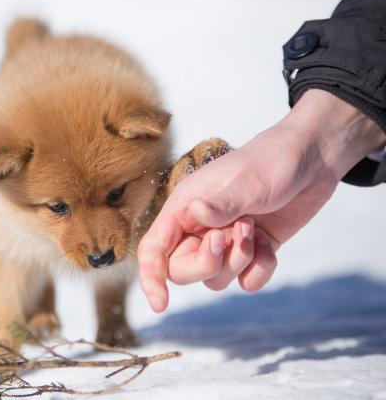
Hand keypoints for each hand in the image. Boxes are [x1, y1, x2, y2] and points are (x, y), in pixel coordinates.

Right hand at [138, 89, 385, 312]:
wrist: (312, 160)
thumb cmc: (271, 162)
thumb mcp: (246, 182)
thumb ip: (220, 205)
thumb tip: (194, 213)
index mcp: (184, 208)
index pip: (154, 248)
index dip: (151, 277)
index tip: (161, 304)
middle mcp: (199, 227)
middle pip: (182, 271)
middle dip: (207, 264)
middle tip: (228, 238)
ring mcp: (226, 241)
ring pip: (215, 278)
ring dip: (238, 262)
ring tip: (254, 229)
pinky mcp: (251, 250)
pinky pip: (246, 281)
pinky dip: (259, 270)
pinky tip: (268, 244)